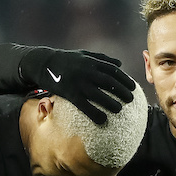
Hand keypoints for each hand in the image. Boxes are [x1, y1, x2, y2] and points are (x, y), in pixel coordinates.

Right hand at [20, 46, 136, 123]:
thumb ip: (101, 58)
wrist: (42, 63)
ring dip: (111, 103)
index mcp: (91, 61)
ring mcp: (78, 82)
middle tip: (130, 100)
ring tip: (120, 110)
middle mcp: (86, 71)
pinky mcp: (69, 92)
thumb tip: (120, 63)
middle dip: (122, 91)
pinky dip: (95, 113)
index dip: (124, 79)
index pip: (113, 70)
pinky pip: (84, 105)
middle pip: (109, 82)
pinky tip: (103, 120)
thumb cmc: (65, 60)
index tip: (133, 87)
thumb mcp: (83, 54)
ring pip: (98, 94)